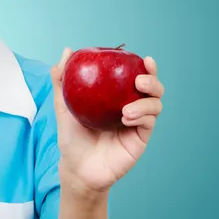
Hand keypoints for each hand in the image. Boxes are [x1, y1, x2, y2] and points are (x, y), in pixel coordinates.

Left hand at [51, 48, 163, 194]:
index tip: (143, 58)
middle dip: (152, 80)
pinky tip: (126, 117)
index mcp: (116, 97)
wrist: (76, 168)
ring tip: (126, 109)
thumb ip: (63, 80)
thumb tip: (67, 51)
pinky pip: (149, 122)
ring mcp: (138, 122)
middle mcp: (131, 106)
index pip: (135, 76)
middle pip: (153, 88)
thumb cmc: (71, 137)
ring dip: (146, 102)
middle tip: (139, 80)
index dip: (144, 66)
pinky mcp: (140, 138)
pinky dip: (142, 116)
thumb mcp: (63, 106)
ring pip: (155, 104)